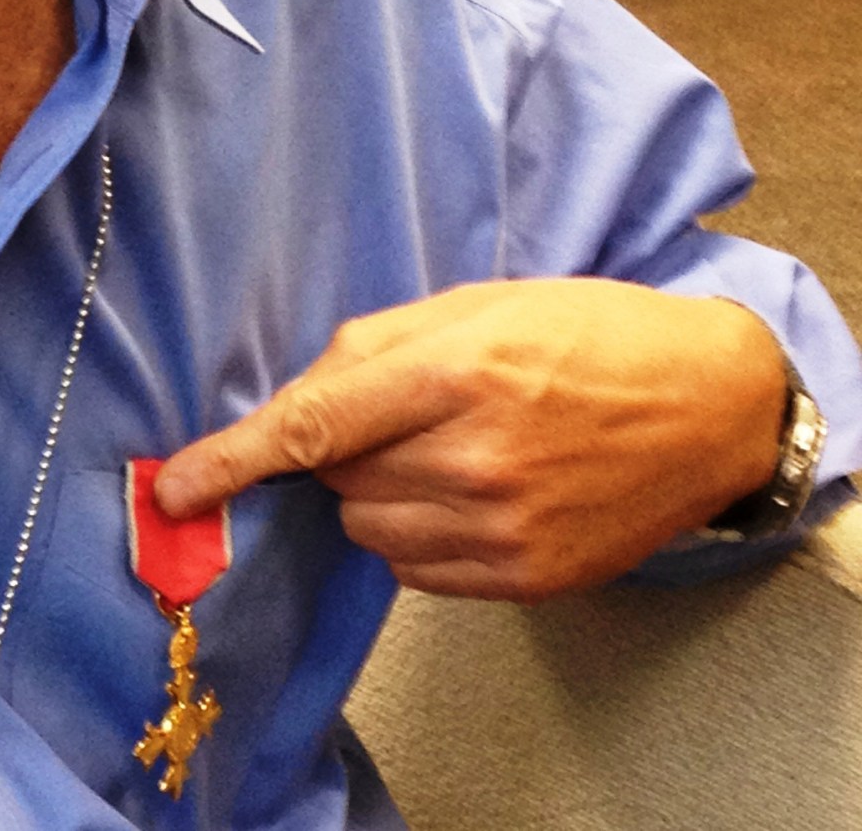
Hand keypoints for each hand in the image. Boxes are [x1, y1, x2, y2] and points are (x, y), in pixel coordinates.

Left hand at [153, 279, 789, 599]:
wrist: (708, 404)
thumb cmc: (583, 333)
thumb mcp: (472, 305)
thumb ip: (370, 348)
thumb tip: (293, 405)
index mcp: (454, 373)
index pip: (313, 427)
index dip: (233, 460)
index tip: (175, 488)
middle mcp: (474, 460)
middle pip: (335, 475)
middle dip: (346, 444)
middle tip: (413, 409)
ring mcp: (505, 530)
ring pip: (369, 526)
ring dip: (381, 490)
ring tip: (452, 447)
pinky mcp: (528, 578)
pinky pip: (417, 569)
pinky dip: (420, 532)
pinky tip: (474, 491)